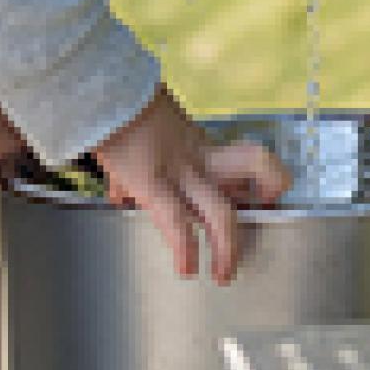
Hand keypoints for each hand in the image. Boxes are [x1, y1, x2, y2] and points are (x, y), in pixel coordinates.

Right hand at [91, 84, 291, 285]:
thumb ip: (144, 163)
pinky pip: (176, 221)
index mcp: (198, 144)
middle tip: (268, 210)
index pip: (248, 157)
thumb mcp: (144, 132)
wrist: (98, 96)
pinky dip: (184, 249)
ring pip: (220, 209)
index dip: (268, 174)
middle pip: (251, 162)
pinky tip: (187, 270)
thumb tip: (122, 193)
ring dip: (226, 247)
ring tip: (225, 273)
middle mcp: (196, 154)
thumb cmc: (119, 111)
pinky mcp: (150, 182)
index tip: (271, 193)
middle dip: (270, 186)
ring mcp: (178, 169)